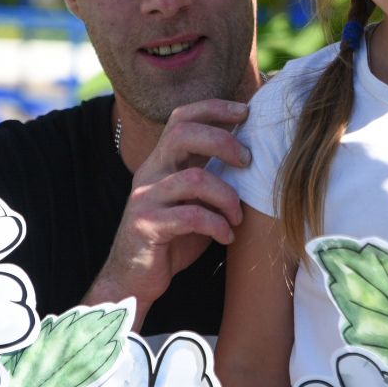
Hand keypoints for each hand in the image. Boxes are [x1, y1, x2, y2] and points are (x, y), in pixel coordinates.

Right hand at [86, 99, 248, 324]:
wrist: (133, 278)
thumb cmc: (172, 238)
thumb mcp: (192, 200)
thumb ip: (210, 176)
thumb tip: (254, 154)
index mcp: (161, 162)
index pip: (181, 118)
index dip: (213, 108)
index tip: (245, 111)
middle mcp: (150, 172)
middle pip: (182, 134)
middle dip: (223, 141)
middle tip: (248, 161)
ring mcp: (145, 198)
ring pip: (195, 178)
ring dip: (228, 196)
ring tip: (239, 216)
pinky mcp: (147, 225)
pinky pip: (191, 216)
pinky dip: (217, 224)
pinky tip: (227, 236)